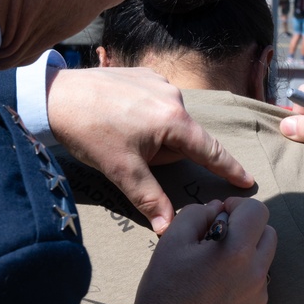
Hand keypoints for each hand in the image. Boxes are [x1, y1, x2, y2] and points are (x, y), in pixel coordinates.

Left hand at [47, 67, 252, 234]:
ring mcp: (158, 81)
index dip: (229, 168)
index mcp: (174, 120)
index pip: (210, 150)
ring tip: (121, 137)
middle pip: (184, 136)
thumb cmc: (90, 133)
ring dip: (155, 133)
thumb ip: (149, 199)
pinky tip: (121, 119)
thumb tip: (167, 229)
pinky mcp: (143, 74)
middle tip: (135, 157)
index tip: (247, 180)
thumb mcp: (122, 171)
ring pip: (169, 119)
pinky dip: (145, 114)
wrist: (56, 96)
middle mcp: (173, 95)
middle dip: (167, 153)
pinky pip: (155, 100)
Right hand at [133, 198, 275, 303]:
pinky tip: (219, 295)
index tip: (222, 215)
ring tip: (216, 271)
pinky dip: (244, 284)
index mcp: (236, 251)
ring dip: (246, 257)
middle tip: (219, 241)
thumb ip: (197, 214)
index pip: (257, 210)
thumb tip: (217, 209)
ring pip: (264, 263)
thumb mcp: (171, 241)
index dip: (238, 206)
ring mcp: (260, 298)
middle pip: (268, 234)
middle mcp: (256, 274)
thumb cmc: (165, 290)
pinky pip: (259, 289)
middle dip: (247, 229)